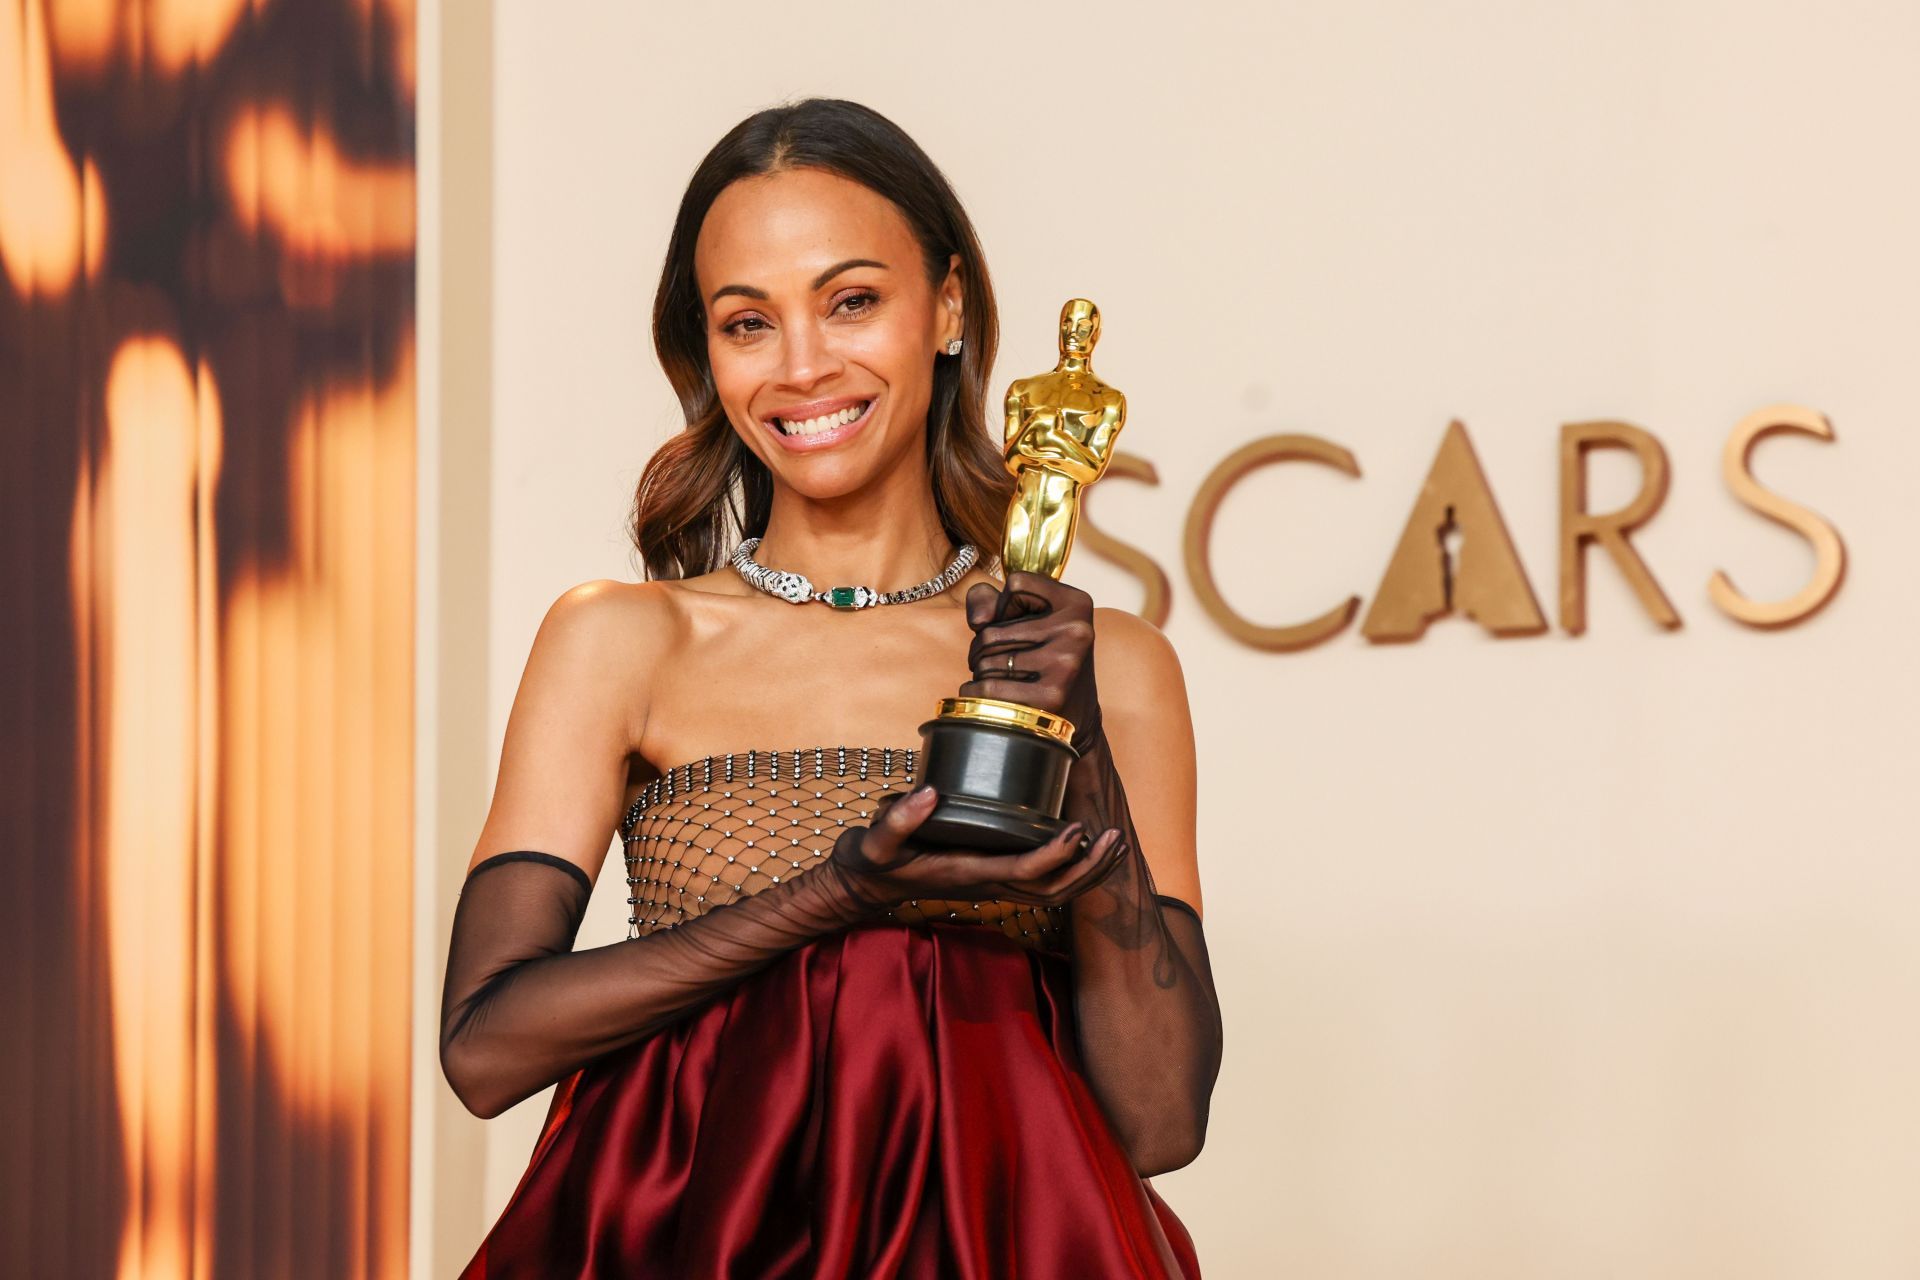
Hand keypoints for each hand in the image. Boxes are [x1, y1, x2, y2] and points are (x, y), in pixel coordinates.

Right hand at [828, 784, 1127, 910]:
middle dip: (1089, 869)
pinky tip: (1085, 845)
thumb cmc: (872, 862)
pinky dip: (1071, 869)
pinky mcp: (991, 878)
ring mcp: (991, 885)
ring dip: (1088, 872)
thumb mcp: (875, 840)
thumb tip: (929, 792)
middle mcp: (987, 885)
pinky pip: (1042, 883)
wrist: (863, 889)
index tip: (1078, 829)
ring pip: (1053, 892)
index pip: (1025, 872)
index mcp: (968, 874)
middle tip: (1116, 837)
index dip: (1057, 855)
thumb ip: (899, 819)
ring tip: (1115, 843)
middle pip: (1053, 891)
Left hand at [958, 571, 1104, 751]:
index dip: (1004, 606)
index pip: (1017, 584)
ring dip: (981, 672)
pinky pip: (986, 688)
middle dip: (982, 647)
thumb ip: (990, 599)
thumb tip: (979, 620)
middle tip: (1001, 660)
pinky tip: (995, 698)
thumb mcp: (1028, 618)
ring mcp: (1065, 664)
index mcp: (1077, 603)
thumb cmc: (1041, 658)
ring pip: (985, 661)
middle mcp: (1076, 631)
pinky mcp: (1050, 696)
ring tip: (1005, 679)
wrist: (1072, 715)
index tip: (1019, 623)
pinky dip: (977, 693)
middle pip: (991, 630)